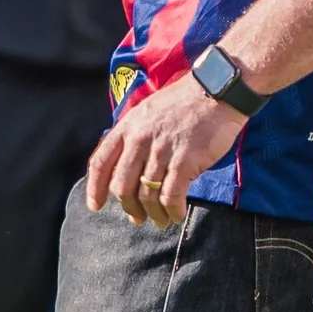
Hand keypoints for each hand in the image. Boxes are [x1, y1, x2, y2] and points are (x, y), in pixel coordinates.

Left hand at [85, 72, 245, 225]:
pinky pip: (171, 196)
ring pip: (146, 195)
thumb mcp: (149, 111)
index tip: (96, 206)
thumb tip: (126, 165)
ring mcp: (161, 150)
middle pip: (121, 186)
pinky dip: (172, 211)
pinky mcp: (184, 161)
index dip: (95, 188)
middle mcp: (140, 139)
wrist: (218, 90)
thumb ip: (134, 135)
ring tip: (161, 220)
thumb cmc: (185, 101)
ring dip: (153, 214)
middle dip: (128, 207)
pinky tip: (176, 214)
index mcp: (128, 126)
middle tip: (137, 218)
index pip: (101, 162)